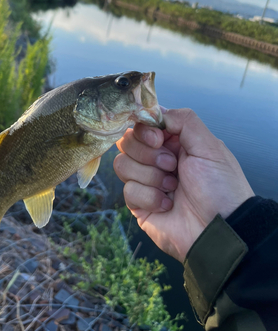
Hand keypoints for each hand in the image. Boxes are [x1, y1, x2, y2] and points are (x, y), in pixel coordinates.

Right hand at [114, 108, 254, 262]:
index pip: (142, 124)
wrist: (220, 230)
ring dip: (150, 176)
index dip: (145, 130)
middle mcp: (156, 159)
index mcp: (172, 142)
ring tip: (173, 187)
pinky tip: (168, 205)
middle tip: (172, 166)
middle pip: (126, 141)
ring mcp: (146, 181)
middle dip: (148, 154)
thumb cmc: (220, 187)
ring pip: (122, 164)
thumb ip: (184, 120)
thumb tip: (155, 111)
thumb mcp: (210, 146)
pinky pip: (128, 190)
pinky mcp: (139, 204)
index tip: (159, 140)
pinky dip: (150, 197)